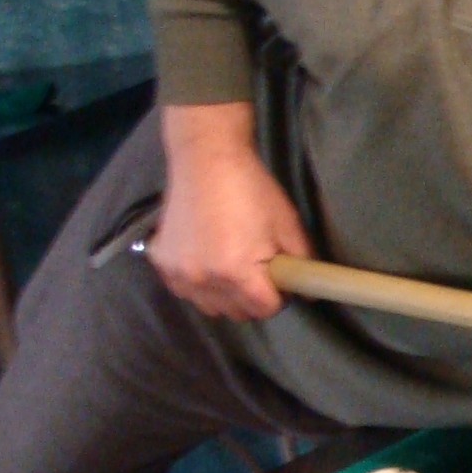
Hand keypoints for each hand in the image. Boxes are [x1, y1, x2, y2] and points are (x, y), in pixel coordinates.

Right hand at [149, 103, 310, 319]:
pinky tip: (207, 261)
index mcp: (236, 271)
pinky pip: (184, 291)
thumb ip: (302, 263)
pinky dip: (198, 285)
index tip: (278, 280)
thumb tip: (310, 293)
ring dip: (225, 296)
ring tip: (232, 267)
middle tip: (258, 271)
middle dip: (253, 298)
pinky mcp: (160, 261)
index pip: (265, 309)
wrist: (206, 160)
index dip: (278, 297)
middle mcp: (203, 278)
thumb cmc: (252, 189)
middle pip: (237, 313)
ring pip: (209, 307)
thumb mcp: (287, 225)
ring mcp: (178, 272)